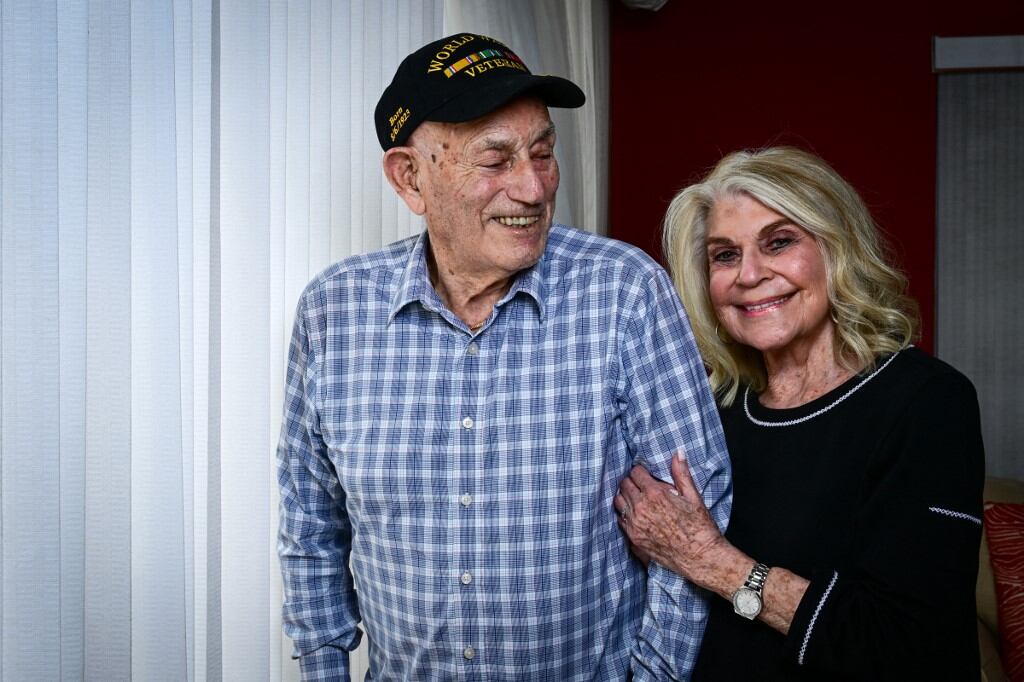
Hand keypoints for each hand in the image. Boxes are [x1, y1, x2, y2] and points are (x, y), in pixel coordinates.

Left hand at [614, 451, 726, 584]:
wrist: (700, 557)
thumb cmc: (700, 527)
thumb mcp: (693, 497)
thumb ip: (681, 473)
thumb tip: (678, 452)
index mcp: (655, 494)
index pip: (635, 473)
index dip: (641, 472)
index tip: (647, 475)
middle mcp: (641, 508)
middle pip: (624, 485)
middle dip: (632, 482)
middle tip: (643, 486)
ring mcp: (635, 524)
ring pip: (618, 501)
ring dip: (626, 497)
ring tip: (638, 499)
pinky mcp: (633, 538)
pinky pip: (620, 519)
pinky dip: (626, 514)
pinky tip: (637, 515)